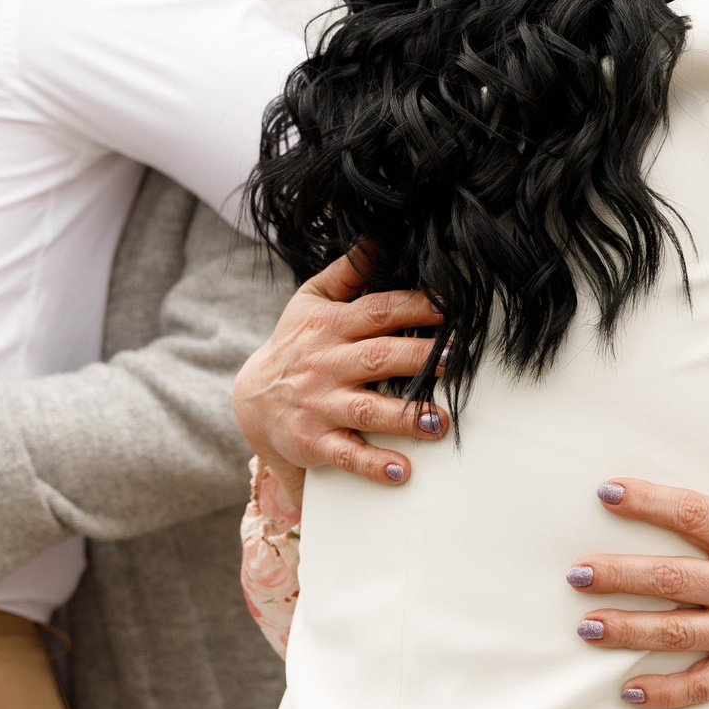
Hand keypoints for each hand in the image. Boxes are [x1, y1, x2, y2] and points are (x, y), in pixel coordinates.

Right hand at [232, 248, 451, 488]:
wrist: (253, 401)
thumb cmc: (295, 344)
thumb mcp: (310, 301)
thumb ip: (347, 271)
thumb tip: (377, 237)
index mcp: (330, 326)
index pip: (376, 312)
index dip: (413, 307)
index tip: (449, 307)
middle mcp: (326, 365)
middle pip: (377, 358)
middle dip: (418, 358)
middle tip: (455, 359)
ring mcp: (320, 405)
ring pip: (366, 409)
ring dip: (405, 416)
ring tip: (439, 420)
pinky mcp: (315, 442)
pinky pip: (347, 454)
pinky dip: (373, 464)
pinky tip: (401, 471)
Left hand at [570, 449, 708, 708]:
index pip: (693, 515)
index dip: (648, 502)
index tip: (608, 493)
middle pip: (671, 579)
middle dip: (618, 575)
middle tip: (575, 572)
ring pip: (676, 633)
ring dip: (627, 631)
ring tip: (584, 627)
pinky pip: (702, 686)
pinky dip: (666, 693)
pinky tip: (629, 691)